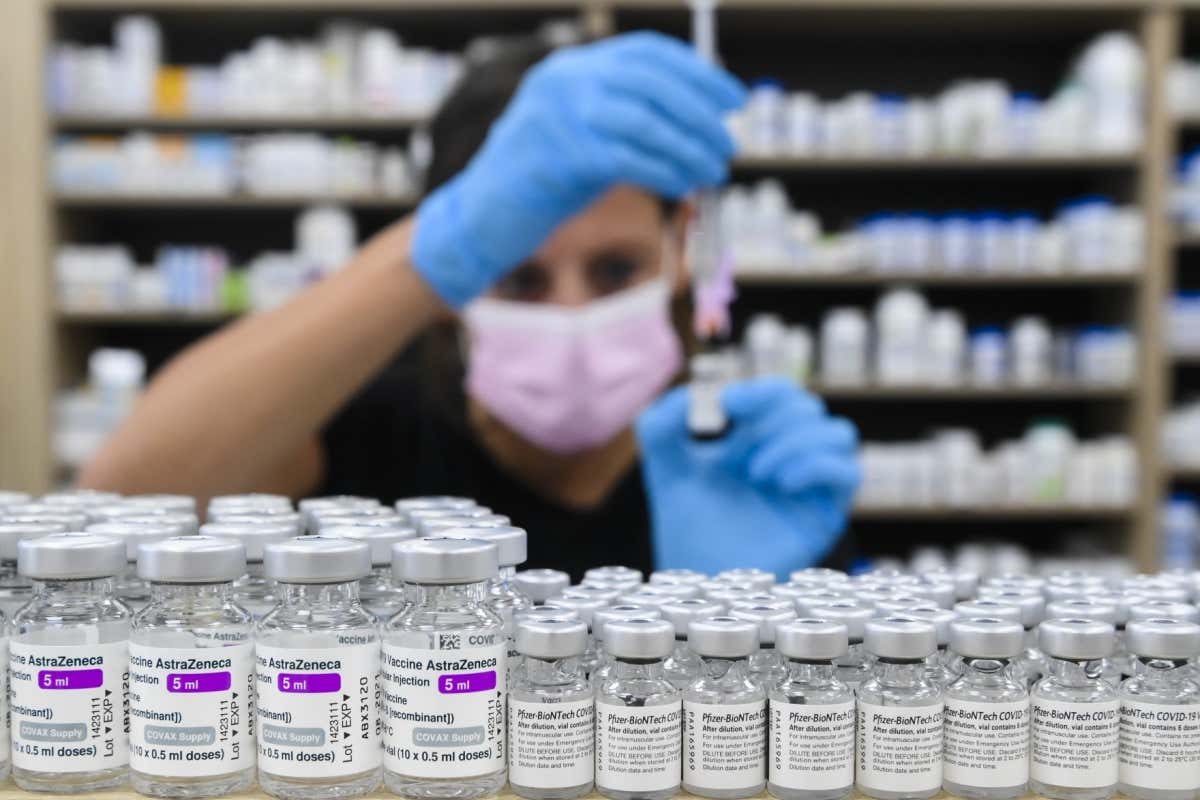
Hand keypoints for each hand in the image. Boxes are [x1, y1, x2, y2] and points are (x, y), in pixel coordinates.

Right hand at [411, 32, 744, 306]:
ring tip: (713, 170)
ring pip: (646, 121)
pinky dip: (666, 171)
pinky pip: (630, 158)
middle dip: (700, 114)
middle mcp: (564, 80)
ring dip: (689, 147)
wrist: (481, 221)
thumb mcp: (587, 137)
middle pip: (652, 84)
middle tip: (727, 144)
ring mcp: (560, 115)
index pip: (647, 53)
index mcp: (572, 67)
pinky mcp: (561, 154)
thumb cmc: (542, 185)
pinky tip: (684, 185)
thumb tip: (702, 118)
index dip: (697, 73)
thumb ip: (630, 118)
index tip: (732, 99)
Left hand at [636, 378, 860, 578]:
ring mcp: (811, 484)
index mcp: (756, 438)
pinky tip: (781, 482)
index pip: (780, 393)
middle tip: (739, 436)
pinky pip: (848, 472)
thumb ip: (661, 425)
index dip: (762, 388)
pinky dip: (817, 465)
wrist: (698, 578)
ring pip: (838, 433)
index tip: (728, 403)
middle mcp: (789, 456)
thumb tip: (689, 393)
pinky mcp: (825, 514)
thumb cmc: (687, 525)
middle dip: (775, 413)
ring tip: (758, 471)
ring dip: (797, 439)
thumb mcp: (665, 468)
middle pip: (810, 407)